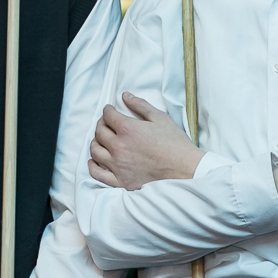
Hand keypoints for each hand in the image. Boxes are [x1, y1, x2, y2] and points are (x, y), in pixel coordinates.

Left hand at [90, 94, 204, 190]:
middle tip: (107, 124)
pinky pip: (98, 173)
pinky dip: (93, 165)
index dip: (108, 110)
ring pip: (95, 150)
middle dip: (101, 124)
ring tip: (102, 140)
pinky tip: (95, 160)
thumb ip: (140, 105)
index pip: (108, 115)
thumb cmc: (175, 144)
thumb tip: (125, 96)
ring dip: (96, 142)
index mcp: (127, 128)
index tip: (110, 110)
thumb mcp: (160, 118)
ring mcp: (118, 165)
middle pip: (99, 132)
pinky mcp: (120, 180)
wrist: (185, 170)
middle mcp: (118, 146)